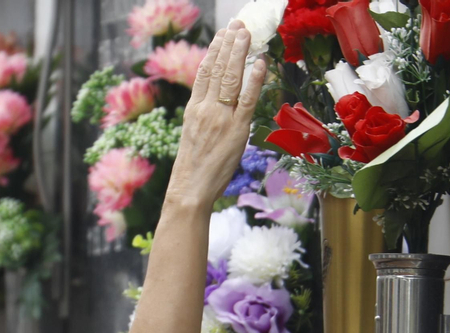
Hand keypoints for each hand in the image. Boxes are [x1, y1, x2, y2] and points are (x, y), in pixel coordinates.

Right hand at [164, 22, 266, 212]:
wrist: (190, 189)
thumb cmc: (193, 168)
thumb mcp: (193, 135)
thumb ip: (204, 116)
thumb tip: (217, 103)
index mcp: (193, 109)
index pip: (204, 72)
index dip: (213, 51)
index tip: (221, 35)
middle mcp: (206, 109)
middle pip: (218, 70)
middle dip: (228, 45)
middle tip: (237, 25)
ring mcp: (221, 118)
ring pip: (231, 78)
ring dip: (239, 54)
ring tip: (246, 34)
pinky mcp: (236, 130)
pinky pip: (247, 99)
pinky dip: (254, 79)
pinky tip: (260, 63)